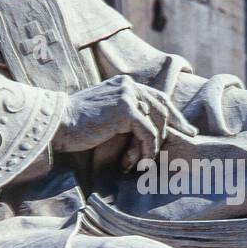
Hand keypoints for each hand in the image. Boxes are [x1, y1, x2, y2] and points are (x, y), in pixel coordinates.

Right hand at [53, 75, 196, 170]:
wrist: (58, 124)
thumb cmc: (77, 125)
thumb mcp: (105, 114)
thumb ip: (125, 115)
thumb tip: (147, 131)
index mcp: (124, 83)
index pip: (157, 97)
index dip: (174, 113)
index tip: (186, 128)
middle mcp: (129, 85)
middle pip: (163, 107)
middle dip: (177, 126)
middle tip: (188, 139)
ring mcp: (128, 95)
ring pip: (157, 123)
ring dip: (152, 146)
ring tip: (141, 163)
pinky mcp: (127, 110)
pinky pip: (148, 134)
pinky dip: (147, 151)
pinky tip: (139, 163)